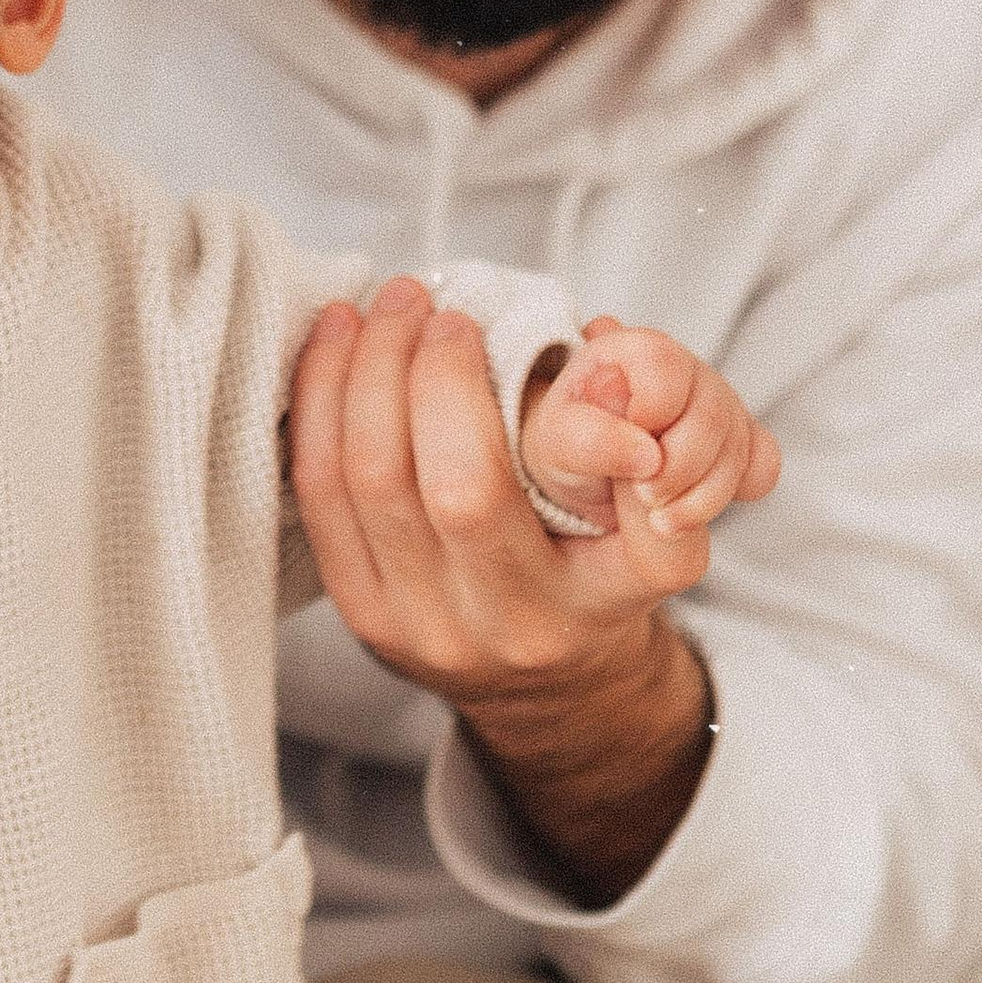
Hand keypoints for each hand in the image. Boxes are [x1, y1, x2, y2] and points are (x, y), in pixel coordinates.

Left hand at [290, 281, 734, 899]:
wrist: (552, 684)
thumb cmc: (605, 577)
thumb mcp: (666, 536)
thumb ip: (665, 448)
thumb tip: (609, 352)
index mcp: (575, 604)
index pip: (489, 498)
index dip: (458, 397)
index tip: (471, 320)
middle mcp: (485, 625)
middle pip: (418, 483)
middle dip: (408, 369)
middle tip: (420, 299)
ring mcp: (409, 626)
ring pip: (354, 484)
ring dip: (352, 377)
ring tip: (371, 309)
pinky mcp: (357, 611)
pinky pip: (316, 497)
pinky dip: (316, 410)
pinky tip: (330, 348)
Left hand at [519, 318, 780, 534]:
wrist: (577, 475)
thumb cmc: (567, 450)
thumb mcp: (556, 447)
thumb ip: (591, 441)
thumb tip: (648, 452)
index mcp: (632, 351)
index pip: (663, 364)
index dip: (651, 414)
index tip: (630, 454)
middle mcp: (684, 369)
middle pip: (712, 413)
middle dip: (678, 468)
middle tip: (643, 496)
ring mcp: (718, 403)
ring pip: (739, 446)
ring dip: (701, 496)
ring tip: (657, 519)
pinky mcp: (740, 440)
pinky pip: (760, 464)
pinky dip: (729, 495)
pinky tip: (686, 511)